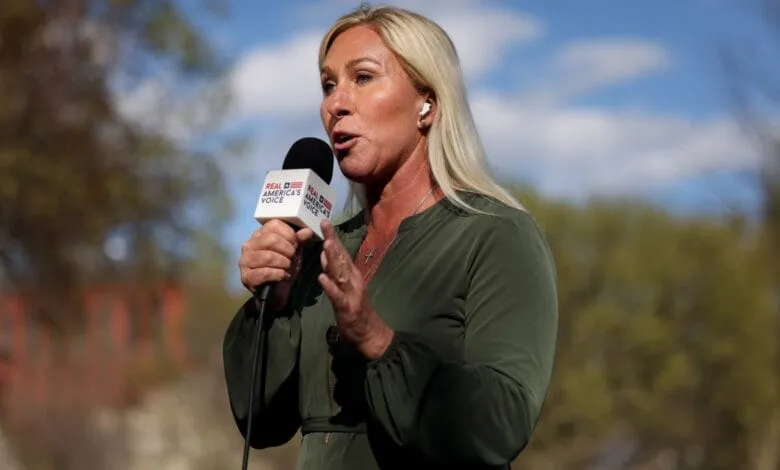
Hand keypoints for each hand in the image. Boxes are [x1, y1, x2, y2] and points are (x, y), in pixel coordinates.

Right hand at [239, 219, 313, 310]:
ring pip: (268, 257)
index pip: (274, 225)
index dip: (290, 235)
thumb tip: (307, 231)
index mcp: (260, 234)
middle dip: (288, 250)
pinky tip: (283, 276)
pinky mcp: (246, 276)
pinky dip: (279, 275)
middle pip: (272, 240)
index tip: (295, 245)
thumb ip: (299, 240)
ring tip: (287, 268)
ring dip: (284, 263)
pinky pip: (265, 273)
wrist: (276, 292)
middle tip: (292, 258)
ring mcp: (245, 261)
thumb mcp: (294, 251)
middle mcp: (249, 245)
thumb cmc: (283, 267)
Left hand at [317, 219, 393, 359]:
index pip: (341, 252)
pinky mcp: (347, 307)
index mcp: (351, 274)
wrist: (370, 332)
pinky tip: (322, 278)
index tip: (325, 222)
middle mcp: (353, 279)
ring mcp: (351, 293)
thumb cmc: (355, 308)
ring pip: (340, 273)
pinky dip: (330, 287)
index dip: (333, 236)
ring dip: (333, 259)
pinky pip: (337, 296)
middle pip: (341, 257)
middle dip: (333, 240)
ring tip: (326, 244)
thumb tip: (325, 253)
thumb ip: (334, 270)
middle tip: (325, 224)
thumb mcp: (343, 286)